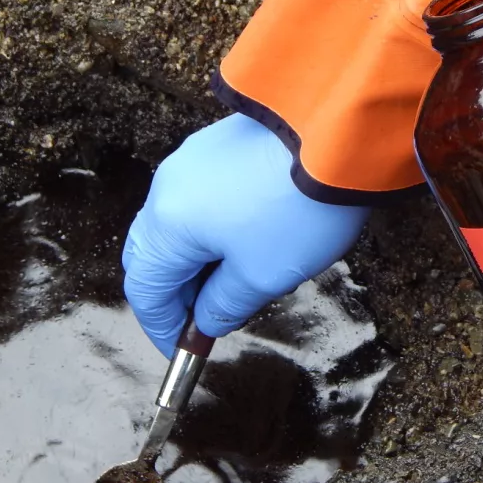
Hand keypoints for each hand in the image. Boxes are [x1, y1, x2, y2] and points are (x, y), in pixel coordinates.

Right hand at [122, 114, 369, 355]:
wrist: (337, 133)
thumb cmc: (298, 208)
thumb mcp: (263, 275)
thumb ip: (225, 305)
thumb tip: (205, 320)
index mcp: (168, 225)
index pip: (145, 288)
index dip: (160, 325)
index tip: (182, 349)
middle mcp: (167, 188)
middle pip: (151, 254)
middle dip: (174, 292)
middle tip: (204, 319)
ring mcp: (191, 161)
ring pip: (175, 224)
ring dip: (193, 261)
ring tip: (231, 284)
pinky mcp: (217, 146)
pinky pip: (197, 198)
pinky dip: (208, 230)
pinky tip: (242, 242)